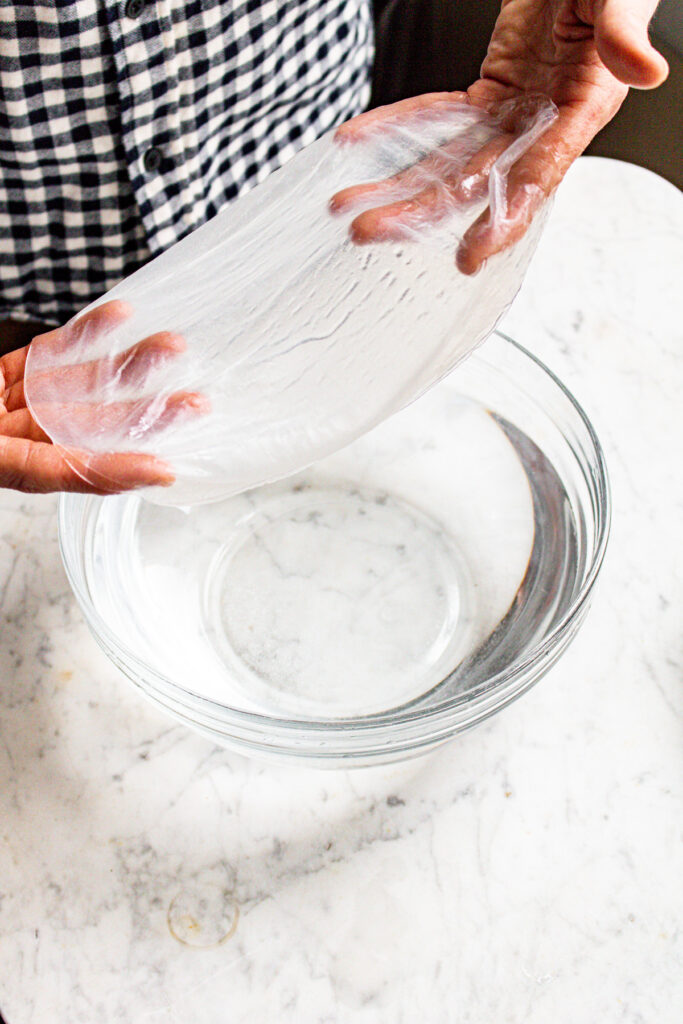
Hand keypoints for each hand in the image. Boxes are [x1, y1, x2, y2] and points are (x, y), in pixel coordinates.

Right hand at [0, 301, 203, 493]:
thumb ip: (40, 468)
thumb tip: (134, 466)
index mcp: (10, 466)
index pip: (74, 472)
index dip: (120, 471)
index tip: (167, 467)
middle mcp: (18, 438)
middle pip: (92, 428)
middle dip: (146, 415)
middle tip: (196, 404)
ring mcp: (14, 401)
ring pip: (83, 384)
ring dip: (130, 366)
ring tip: (174, 349)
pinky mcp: (8, 371)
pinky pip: (54, 351)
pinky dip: (87, 332)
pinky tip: (122, 316)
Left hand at [333, 0, 667, 272]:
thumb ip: (621, 34)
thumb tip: (644, 71)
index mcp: (580, 112)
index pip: (537, 178)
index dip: (503, 220)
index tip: (469, 258)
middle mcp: (540, 125)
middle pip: (474, 183)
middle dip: (418, 212)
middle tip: (369, 231)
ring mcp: (510, 113)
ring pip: (447, 161)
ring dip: (396, 184)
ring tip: (349, 206)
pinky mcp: (487, 91)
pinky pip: (434, 114)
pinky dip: (395, 126)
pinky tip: (358, 140)